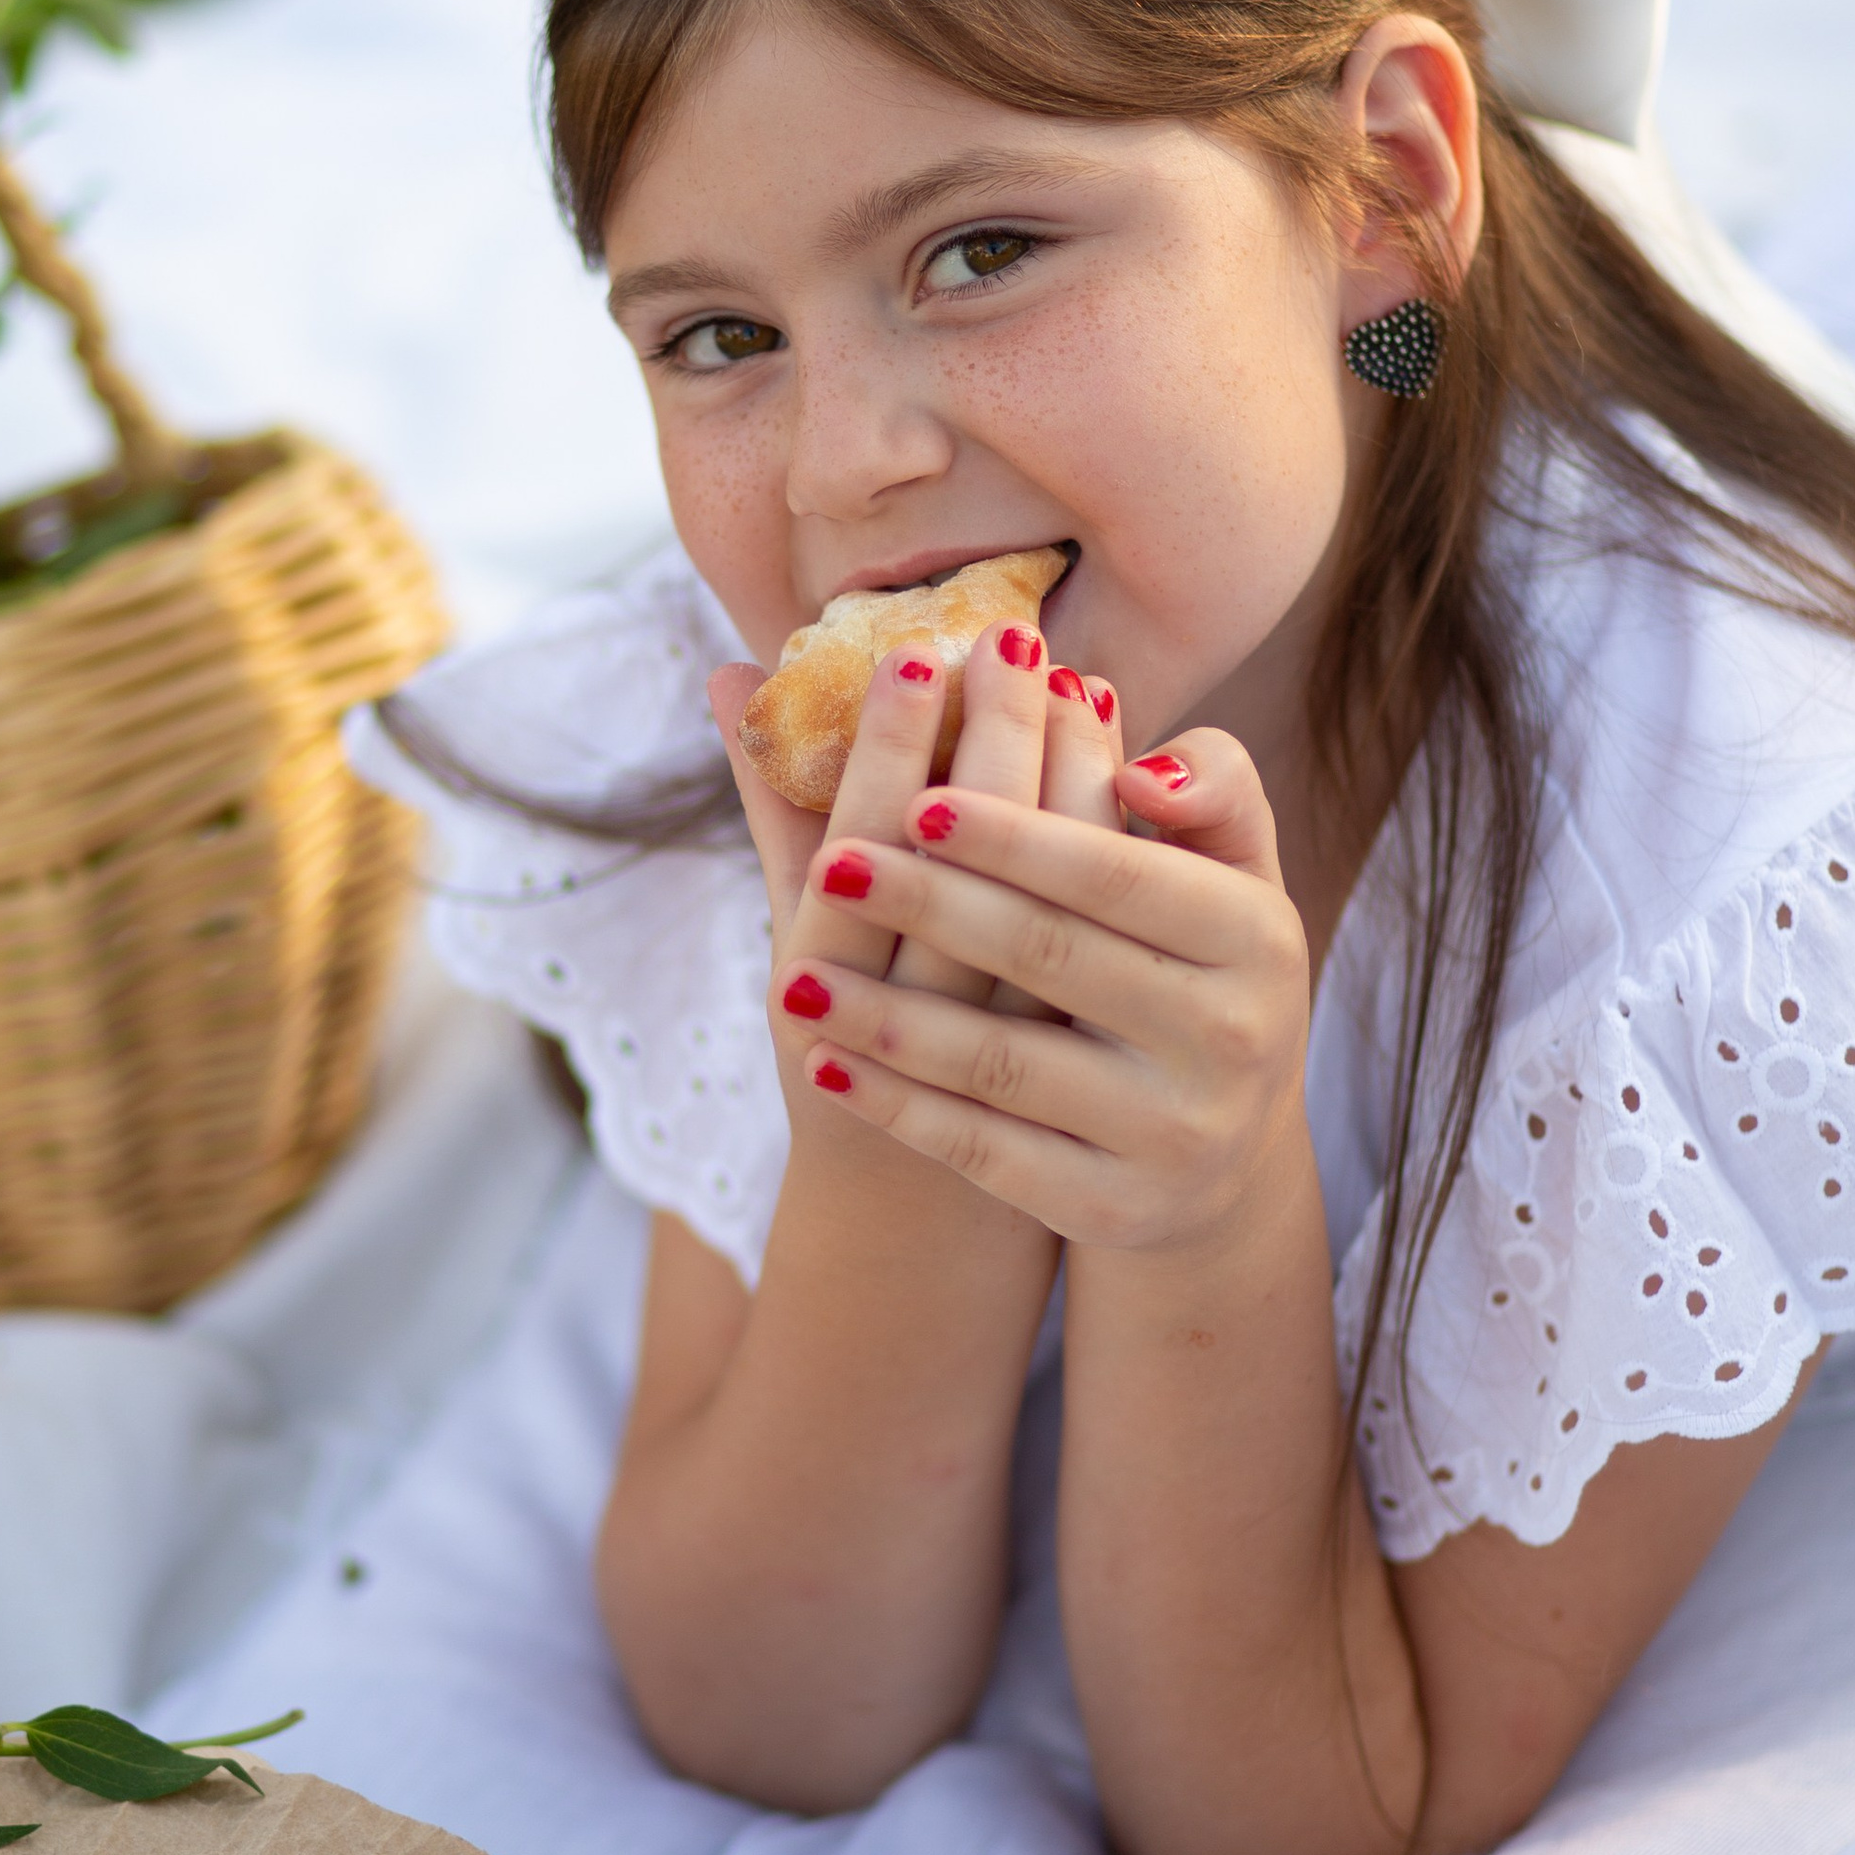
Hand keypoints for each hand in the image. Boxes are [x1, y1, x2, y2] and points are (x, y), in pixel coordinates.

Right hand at [712, 622, 1124, 1056]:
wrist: (919, 1216)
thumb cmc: (842, 1045)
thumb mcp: (795, 938)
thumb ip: (774, 811)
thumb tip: (729, 674)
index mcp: (813, 978)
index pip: (858, 845)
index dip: (891, 749)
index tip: (917, 652)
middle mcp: (901, 1016)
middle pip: (963, 868)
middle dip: (993, 742)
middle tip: (1012, 638)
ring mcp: (999, 1046)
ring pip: (1046, 902)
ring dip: (1066, 786)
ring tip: (1076, 683)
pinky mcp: (1077, 1058)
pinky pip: (1104, 942)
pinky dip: (1115, 846)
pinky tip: (1124, 766)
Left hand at [772, 728, 1313, 1253]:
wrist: (1222, 1158)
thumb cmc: (1196, 971)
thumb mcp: (1231, 877)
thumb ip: (1209, 787)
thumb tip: (1137, 765)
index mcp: (1255, 935)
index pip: (1113, 872)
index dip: (1014, 835)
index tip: (916, 799)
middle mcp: (1230, 1039)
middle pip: (1048, 955)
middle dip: (929, 905)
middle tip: (831, 866)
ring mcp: (1173, 1134)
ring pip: (1001, 1062)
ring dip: (888, 1017)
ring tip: (792, 977)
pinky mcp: (1113, 1207)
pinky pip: (984, 1149)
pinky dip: (898, 1106)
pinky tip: (825, 1064)